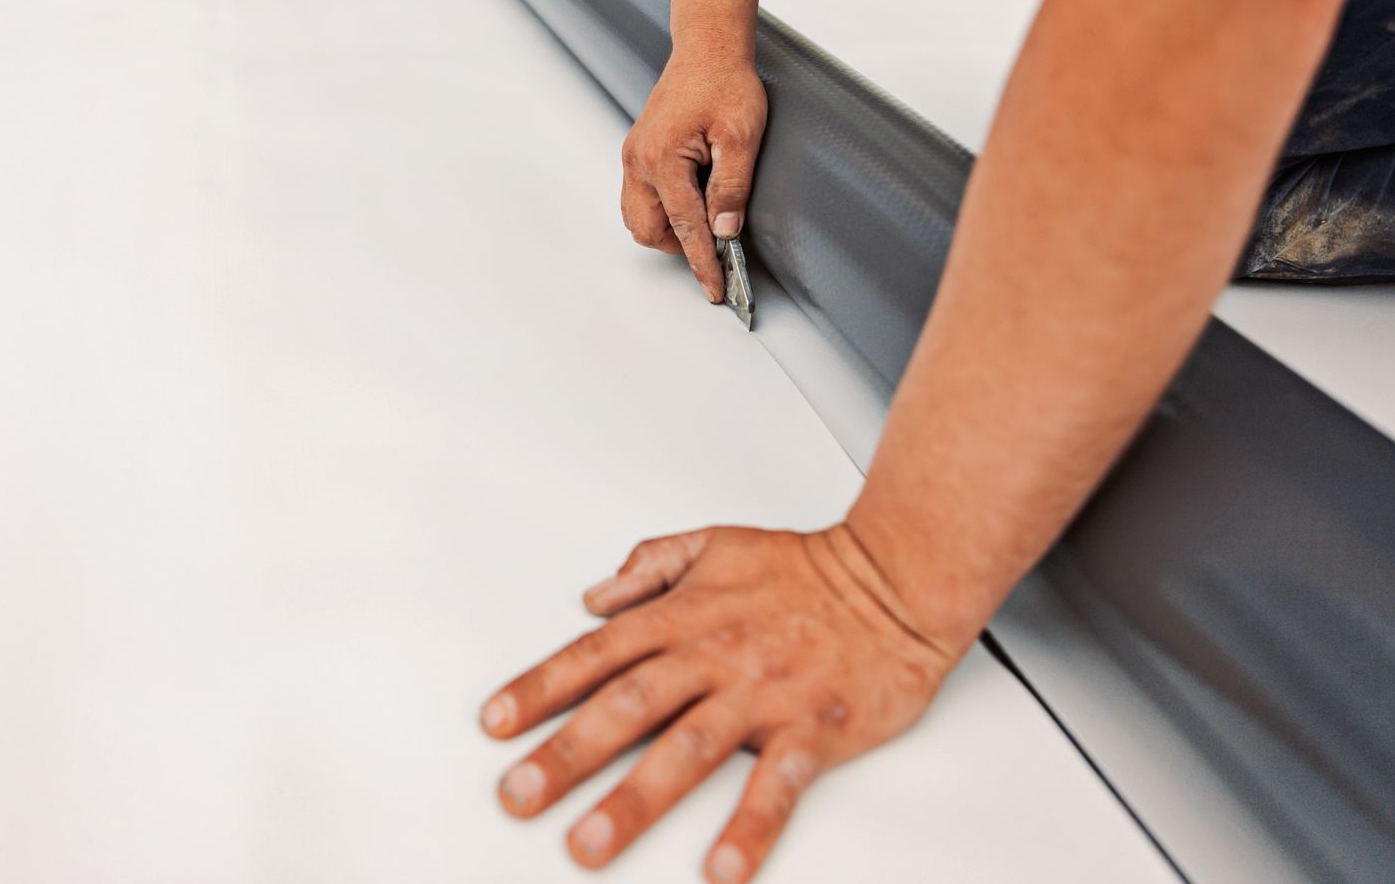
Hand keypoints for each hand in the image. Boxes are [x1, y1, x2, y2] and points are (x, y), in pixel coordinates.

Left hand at [479, 526, 963, 883]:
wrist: (898, 578)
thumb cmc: (809, 568)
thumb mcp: (717, 543)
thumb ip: (652, 565)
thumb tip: (596, 595)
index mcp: (686, 615)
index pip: (595, 653)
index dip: (540, 688)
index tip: (496, 723)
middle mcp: (715, 655)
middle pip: (626, 706)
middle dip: (565, 754)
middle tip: (518, 795)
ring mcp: (763, 694)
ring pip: (687, 751)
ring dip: (633, 801)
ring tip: (589, 843)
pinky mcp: (813, 728)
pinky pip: (776, 785)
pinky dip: (748, 827)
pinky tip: (720, 866)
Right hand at [620, 49, 766, 301]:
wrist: (707, 48)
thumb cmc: (725, 83)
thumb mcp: (742, 136)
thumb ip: (732, 188)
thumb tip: (725, 231)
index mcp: (662, 159)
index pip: (684, 227)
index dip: (703, 262)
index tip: (716, 288)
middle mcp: (639, 161)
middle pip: (649, 231)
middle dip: (681, 246)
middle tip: (718, 246)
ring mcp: (633, 157)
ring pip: (639, 218)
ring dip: (668, 230)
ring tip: (705, 223)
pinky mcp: (637, 152)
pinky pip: (638, 198)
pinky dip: (661, 211)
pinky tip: (690, 202)